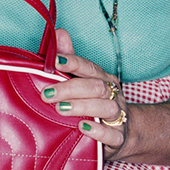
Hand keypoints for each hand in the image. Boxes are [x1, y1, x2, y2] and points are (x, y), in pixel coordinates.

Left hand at [48, 28, 129, 156]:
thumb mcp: (83, 81)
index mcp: (102, 78)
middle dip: (70, 89)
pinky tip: (83, 128)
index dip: (73, 62)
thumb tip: (59, 33)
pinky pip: (112, 134)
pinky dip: (98, 131)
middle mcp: (112, 94)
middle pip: (95, 87)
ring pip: (105, 107)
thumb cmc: (96, 103)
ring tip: (61, 109)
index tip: (54, 61)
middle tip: (47, 94)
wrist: (122, 132)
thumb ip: (70, 59)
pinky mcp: (118, 137)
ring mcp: (117, 116)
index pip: (89, 68)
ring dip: (82, 107)